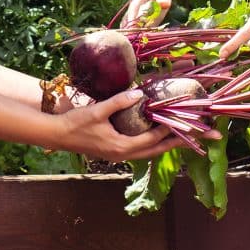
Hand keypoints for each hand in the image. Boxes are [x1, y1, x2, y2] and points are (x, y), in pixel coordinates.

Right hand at [56, 89, 196, 160]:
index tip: (181, 123)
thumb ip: (119, 102)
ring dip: (163, 146)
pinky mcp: (114, 152)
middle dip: (173, 144)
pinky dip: (150, 145)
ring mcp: (118, 155)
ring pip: (147, 153)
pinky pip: (139, 151)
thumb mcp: (97, 111)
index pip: (151, 140)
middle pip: (154, 152)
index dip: (167, 131)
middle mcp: (122, 155)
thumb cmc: (76, 123)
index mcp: (121, 147)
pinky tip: (154, 137)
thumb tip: (140, 94)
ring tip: (179, 139)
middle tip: (192, 139)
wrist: (57, 135)